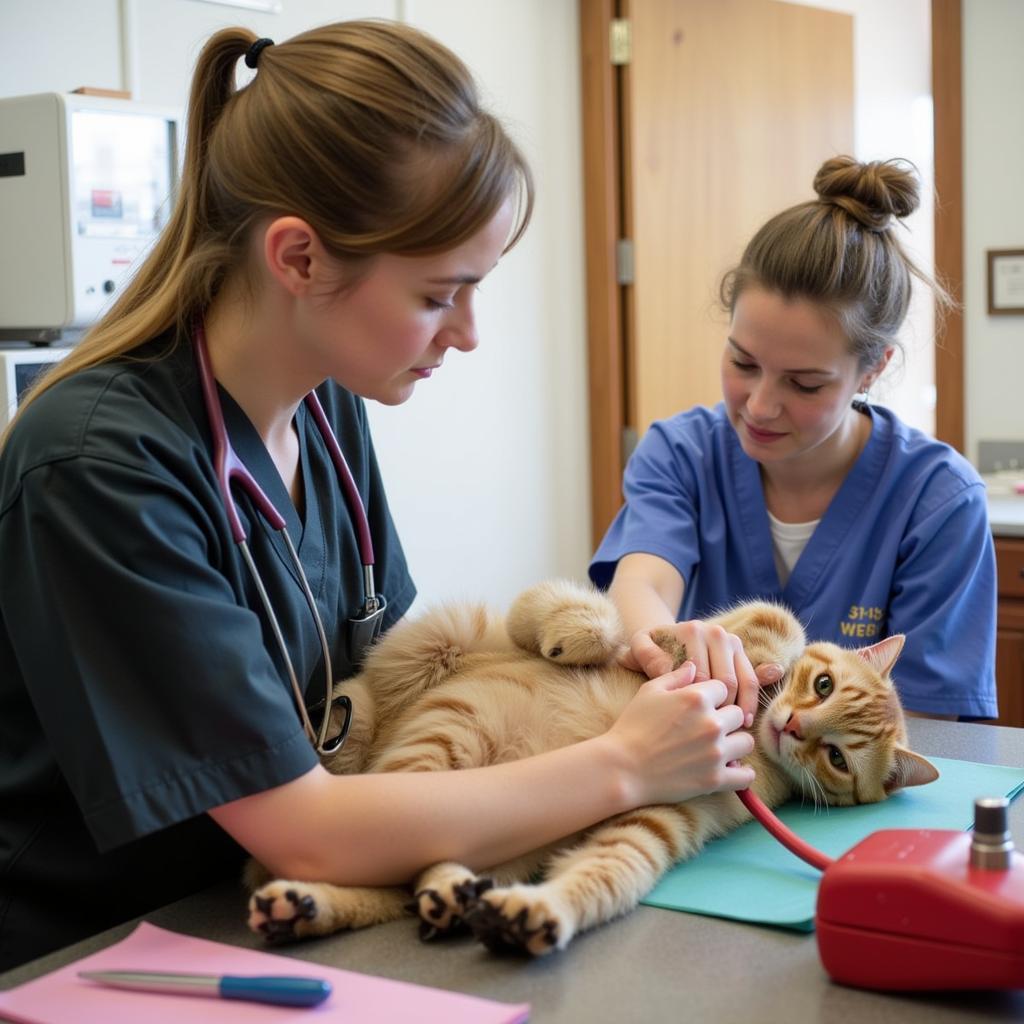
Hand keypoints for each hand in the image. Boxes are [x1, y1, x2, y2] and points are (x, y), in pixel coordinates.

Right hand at [605, 665, 755, 807]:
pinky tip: (731, 769)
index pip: (724, 688)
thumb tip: (693, 665)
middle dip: (726, 717)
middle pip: (738, 713)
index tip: (703, 705)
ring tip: (719, 746)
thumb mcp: (649, 691)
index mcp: (696, 697)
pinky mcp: (715, 779)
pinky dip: (741, 773)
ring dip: (735, 743)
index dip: (713, 695)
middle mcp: (711, 723)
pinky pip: (746, 776)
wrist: (622, 767)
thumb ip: (675, 675)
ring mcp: (715, 752)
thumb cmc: (632, 726)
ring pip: (746, 742)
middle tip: (710, 726)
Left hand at [620, 621, 771, 726]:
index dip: (697, 704)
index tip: (692, 727)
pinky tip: (745, 722)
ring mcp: (732, 642)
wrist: (665, 640)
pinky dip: (750, 701)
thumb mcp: (639, 651)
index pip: (700, 675)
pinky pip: (751, 680)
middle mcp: (715, 633)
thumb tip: (668, 669)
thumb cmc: (651, 653)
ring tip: (733, 732)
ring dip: (741, 708)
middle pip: (725, 679)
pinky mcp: (742, 654)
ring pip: (742, 681)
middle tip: (712, 735)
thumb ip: (648, 657)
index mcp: (691, 631)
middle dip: (720, 709)